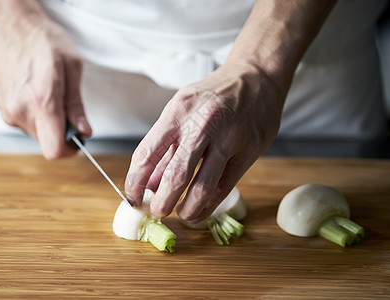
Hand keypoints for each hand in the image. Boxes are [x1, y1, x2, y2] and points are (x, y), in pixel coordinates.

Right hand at [0, 0, 91, 158]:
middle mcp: (20, 112)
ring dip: (47, 120)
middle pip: (47, 142)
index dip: (70, 149)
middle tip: (66, 105)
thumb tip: (84, 129)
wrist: (4, 22)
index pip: (55, 150)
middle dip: (61, 130)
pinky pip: (24, 122)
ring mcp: (7, 111)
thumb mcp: (71, 66)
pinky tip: (34, 90)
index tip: (78, 138)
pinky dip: (34, 113)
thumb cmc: (38, 37)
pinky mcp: (0, 108)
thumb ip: (77, 105)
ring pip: (36, 133)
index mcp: (42, 102)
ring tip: (48, 91)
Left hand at [125, 63, 284, 222]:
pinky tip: (202, 209)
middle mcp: (203, 124)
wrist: (256, 77)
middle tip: (157, 212)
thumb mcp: (182, 110)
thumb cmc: (213, 96)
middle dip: (162, 203)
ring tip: (182, 215)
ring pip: (203, 187)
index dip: (136, 182)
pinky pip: (226, 187)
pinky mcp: (251, 149)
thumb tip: (150, 184)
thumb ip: (167, 147)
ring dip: (188, 209)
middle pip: (176, 175)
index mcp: (178, 111)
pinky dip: (210, 205)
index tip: (133, 198)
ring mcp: (230, 137)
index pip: (147, 153)